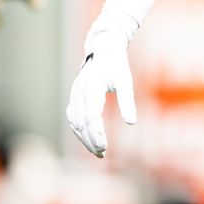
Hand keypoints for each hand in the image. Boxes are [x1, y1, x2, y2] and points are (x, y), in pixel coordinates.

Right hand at [66, 12, 136, 157]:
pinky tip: (88, 140)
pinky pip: (72, 117)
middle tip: (102, 154)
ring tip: (97, 151)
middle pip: (81, 122)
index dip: (96, 132)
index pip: (91, 115)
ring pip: (74, 121)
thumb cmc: (116, 65)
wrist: (103, 49)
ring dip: (84, 138)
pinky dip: (78, 130)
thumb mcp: (125, 80)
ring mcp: (75, 94)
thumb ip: (127, 101)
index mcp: (92, 85)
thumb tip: (131, 122)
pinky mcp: (74, 96)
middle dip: (90, 139)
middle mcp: (80, 90)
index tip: (104, 146)